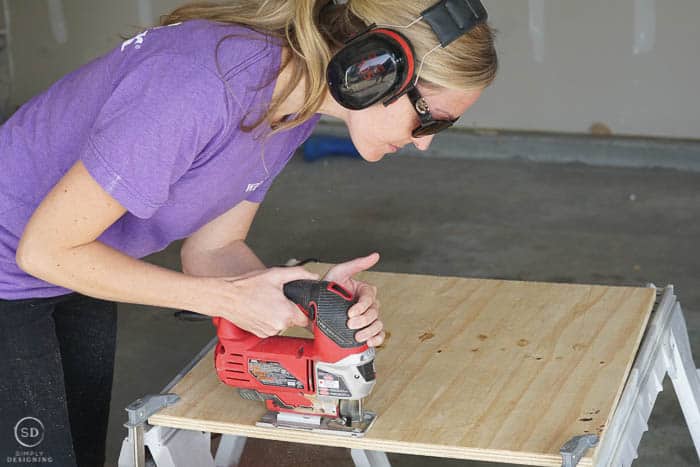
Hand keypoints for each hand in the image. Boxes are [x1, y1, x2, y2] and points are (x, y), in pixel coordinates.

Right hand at [203, 266, 318, 337]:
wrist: (226, 297)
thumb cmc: (246, 287)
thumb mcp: (275, 275)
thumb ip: (298, 274)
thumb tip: (311, 275)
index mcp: (286, 314)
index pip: (307, 319)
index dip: (306, 310)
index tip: (302, 305)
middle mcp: (278, 326)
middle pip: (294, 320)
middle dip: (289, 309)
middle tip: (278, 298)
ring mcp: (268, 332)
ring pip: (282, 324)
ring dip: (278, 315)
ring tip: (266, 303)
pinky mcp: (259, 334)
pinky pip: (271, 327)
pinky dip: (268, 320)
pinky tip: (260, 310)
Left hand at [324, 253, 384, 346]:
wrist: (311, 305)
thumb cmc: (325, 288)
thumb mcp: (339, 272)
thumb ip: (357, 264)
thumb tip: (375, 256)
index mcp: (364, 291)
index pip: (369, 298)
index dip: (362, 306)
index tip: (350, 313)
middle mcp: (367, 304)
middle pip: (374, 313)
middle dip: (362, 320)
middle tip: (350, 324)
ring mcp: (365, 317)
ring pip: (377, 325)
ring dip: (369, 331)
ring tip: (357, 335)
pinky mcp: (363, 329)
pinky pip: (377, 334)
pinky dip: (377, 338)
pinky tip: (369, 341)